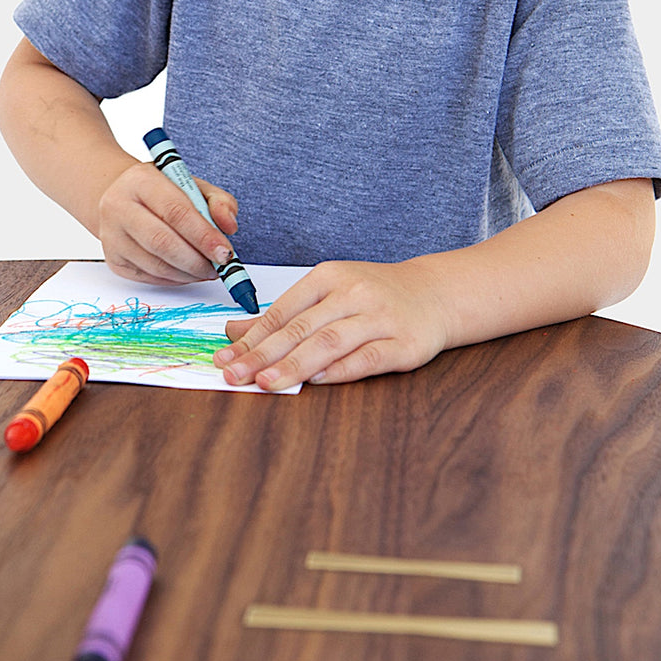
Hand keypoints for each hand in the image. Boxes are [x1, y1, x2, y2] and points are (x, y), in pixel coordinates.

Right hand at [97, 160, 240, 284]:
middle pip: (162, 242)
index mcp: (140, 180)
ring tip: (207, 269)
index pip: (175, 211)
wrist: (121, 198)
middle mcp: (118, 206)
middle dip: (197, 260)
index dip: (203, 235)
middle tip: (219, 267)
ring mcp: (111, 235)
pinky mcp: (113, 259)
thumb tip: (229, 227)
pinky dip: (175, 279)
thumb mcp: (193, 185)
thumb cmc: (161, 192)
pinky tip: (188, 272)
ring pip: (156, 265)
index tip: (225, 252)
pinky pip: (149, 277)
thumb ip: (218, 201)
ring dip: (188, 273)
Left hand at [213, 259, 450, 389]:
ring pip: (331, 342)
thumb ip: (284, 315)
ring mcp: (380, 317)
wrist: (436, 293)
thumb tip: (234, 333)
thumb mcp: (327, 293)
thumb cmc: (373, 295)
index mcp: (329, 277)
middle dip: (263, 354)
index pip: (283, 311)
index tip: (224, 358)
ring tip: (266, 383)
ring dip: (295, 364)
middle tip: (234, 375)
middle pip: (301, 328)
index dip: (252, 338)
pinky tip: (316, 381)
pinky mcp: (405, 344)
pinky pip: (368, 358)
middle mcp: (353, 293)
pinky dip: (341, 369)